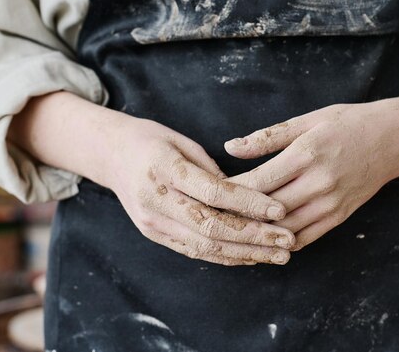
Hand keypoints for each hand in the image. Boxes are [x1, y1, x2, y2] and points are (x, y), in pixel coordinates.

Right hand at [108, 118, 295, 265]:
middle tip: (288, 240)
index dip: (249, 204)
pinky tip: (251, 257)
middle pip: (211, 227)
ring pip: (205, 245)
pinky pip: (194, 251)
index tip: (280, 210)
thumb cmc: (152, 141)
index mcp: (164, 168)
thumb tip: (248, 197)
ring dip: (246, 253)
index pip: (213, 193)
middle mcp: (155, 200)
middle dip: (254, 237)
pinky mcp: (154, 235)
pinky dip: (226, 256)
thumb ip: (211, 170)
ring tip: (279, 255)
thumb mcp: (182, 142)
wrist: (110, 156)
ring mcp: (152, 222)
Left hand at [224, 102, 398, 250]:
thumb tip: (230, 147)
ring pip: (284, 230)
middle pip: (268, 210)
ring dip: (256, 233)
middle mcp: (319, 183)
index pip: (258, 181)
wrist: (392, 140)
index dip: (230, 191)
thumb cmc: (347, 124)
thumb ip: (266, 137)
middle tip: (211, 216)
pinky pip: (305, 239)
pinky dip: (280, 243)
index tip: (209, 193)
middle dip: (237, 215)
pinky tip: (261, 240)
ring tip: (231, 231)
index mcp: (307, 154)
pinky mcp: (339, 217)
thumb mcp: (307, 120)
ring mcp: (331, 203)